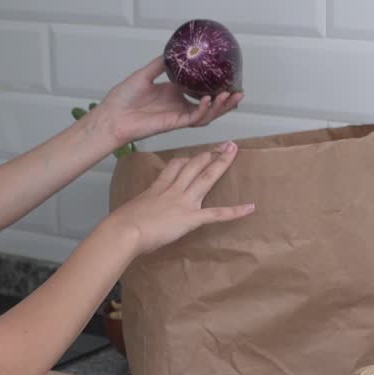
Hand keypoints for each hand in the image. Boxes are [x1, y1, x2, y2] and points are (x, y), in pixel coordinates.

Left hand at [89, 57, 242, 146]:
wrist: (112, 116)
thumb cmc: (123, 98)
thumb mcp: (144, 74)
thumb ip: (161, 64)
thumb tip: (174, 51)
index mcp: (174, 95)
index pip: (201, 93)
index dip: (216, 88)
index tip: (229, 79)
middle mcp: (179, 106)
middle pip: (210, 106)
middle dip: (226, 101)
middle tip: (240, 92)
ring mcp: (178, 116)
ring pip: (207, 115)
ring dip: (221, 107)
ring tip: (232, 96)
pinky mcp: (174, 124)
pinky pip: (194, 119)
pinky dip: (203, 109)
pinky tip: (208, 99)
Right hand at [108, 142, 253, 255]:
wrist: (125, 230)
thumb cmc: (123, 224)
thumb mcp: (131, 209)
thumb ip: (141, 209)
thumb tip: (137, 216)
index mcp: (158, 187)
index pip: (174, 167)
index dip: (186, 160)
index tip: (192, 156)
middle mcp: (173, 190)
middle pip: (194, 165)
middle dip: (210, 153)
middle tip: (224, 144)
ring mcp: (184, 202)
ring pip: (206, 178)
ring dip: (221, 163)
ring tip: (233, 150)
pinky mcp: (191, 218)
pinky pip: (217, 214)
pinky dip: (235, 211)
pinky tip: (250, 208)